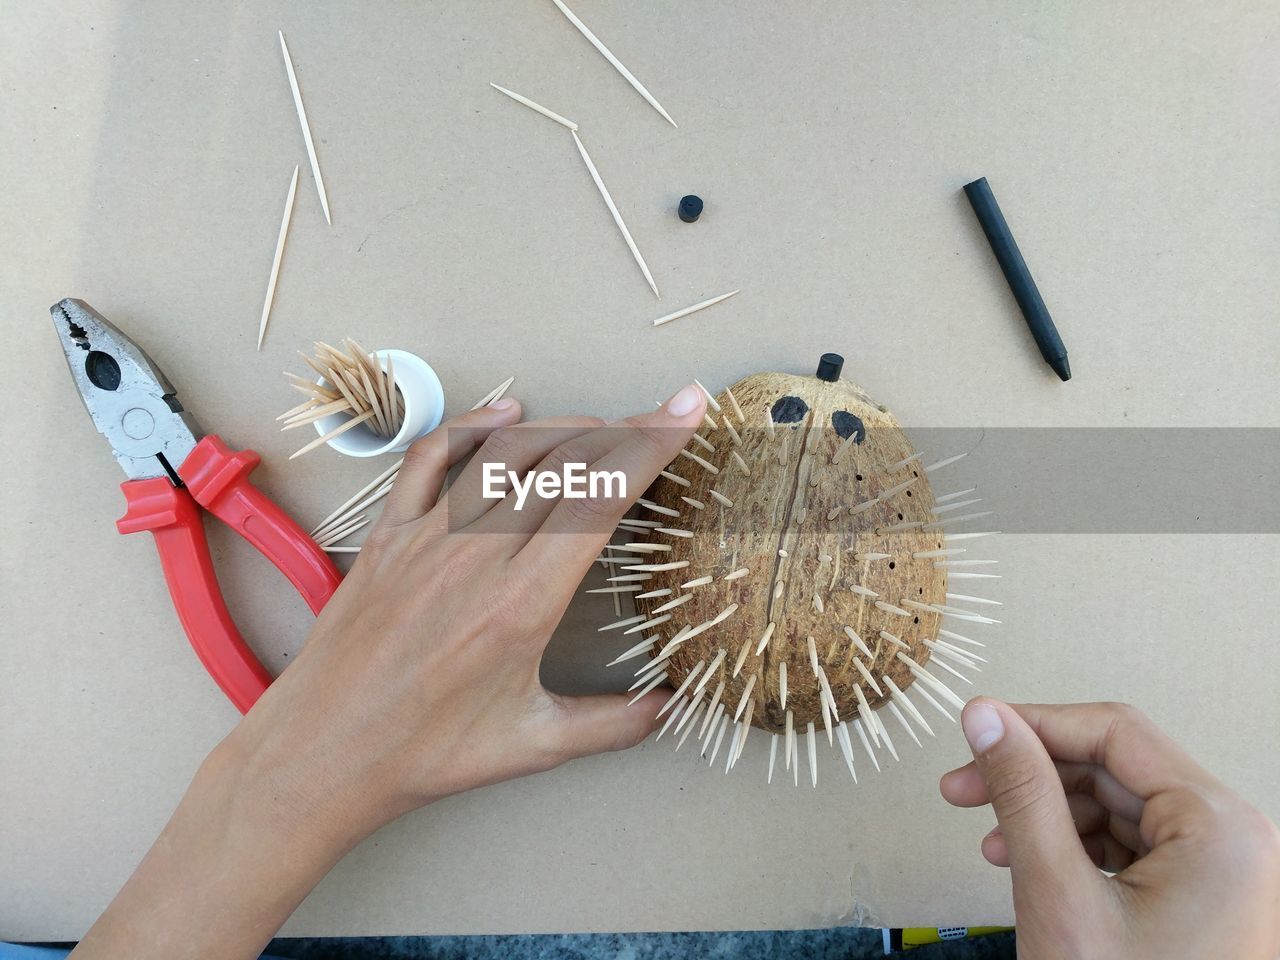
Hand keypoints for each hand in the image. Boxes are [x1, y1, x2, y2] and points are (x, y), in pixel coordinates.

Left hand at [72, 383, 708, 959]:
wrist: (323, 752)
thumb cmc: (424, 753)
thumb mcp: (534, 745)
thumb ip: (613, 723)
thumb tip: (671, 706)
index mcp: (523, 601)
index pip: (600, 498)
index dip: (650, 446)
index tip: (686, 413)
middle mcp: (478, 556)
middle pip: (564, 463)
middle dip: (624, 430)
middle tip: (662, 416)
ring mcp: (429, 539)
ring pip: (505, 454)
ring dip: (561, 427)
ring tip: (602, 424)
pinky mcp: (389, 537)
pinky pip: (430, 461)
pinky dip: (471, 427)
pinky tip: (504, 415)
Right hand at [941, 699, 1279, 958]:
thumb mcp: (1059, 893)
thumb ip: (1021, 793)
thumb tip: (987, 719)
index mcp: (1219, 826)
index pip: (1115, 732)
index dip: (1035, 724)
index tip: (974, 733)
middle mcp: (1236, 840)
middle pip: (1116, 769)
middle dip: (1034, 778)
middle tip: (963, 791)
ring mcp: (1226, 873)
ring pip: (1120, 808)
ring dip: (1049, 817)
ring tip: (992, 844)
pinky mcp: (1208, 900)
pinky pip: (1135, 847)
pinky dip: (1078, 850)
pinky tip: (1033, 867)